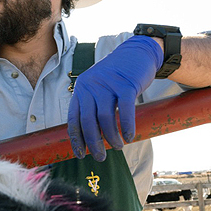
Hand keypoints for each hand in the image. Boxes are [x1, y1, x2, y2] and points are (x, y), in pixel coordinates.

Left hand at [67, 36, 163, 160]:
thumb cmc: (116, 77)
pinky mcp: (126, 84)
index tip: (80, 154)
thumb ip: (92, 106)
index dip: (76, 139)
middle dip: (93, 143)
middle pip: (88, 121)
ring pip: (106, 118)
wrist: (136, 53)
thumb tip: (91, 137)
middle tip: (100, 157)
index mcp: (81, 90)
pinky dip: (127, 126)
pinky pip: (125, 110)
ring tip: (118, 146)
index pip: (73, 118)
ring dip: (111, 137)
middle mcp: (91, 87)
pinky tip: (129, 137)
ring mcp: (108, 85)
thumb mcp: (98, 87)